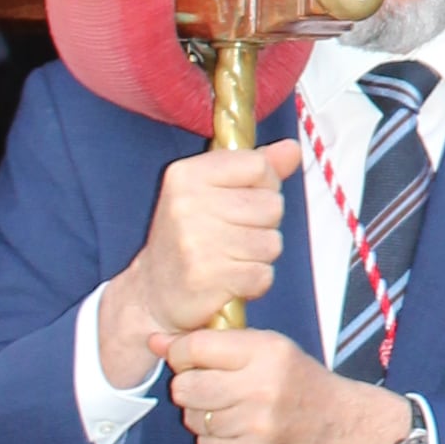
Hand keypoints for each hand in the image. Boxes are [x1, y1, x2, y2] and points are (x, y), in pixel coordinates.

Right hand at [103, 142, 291, 375]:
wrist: (152, 294)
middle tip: (231, 236)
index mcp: (187, 174)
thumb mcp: (210, 191)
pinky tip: (230, 279)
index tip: (242, 201)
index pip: (258, 165)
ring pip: (272, 242)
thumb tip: (292, 149)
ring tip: (230, 257)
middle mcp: (188, 204)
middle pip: (272, 205)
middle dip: (263, 224)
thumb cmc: (188, 238)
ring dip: (259, 255)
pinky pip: (264, 274)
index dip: (264, 186)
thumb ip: (254, 168)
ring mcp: (196, 241)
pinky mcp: (207, 277)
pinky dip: (254, 281)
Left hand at [166, 327, 414, 443]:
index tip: (187, 357)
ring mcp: (256, 428)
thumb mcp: (269, 348)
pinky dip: (214, 439)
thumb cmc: (298, 381)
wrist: (338, 427)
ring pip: (193, 419)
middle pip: (186, 387)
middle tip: (208, 384)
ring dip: (202, 413)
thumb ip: (214, 343)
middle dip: (189, 385)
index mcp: (267, 353)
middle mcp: (262, 389)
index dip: (182, 352)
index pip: (196, 348)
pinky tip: (238, 430)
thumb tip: (154, 342)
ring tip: (229, 408)